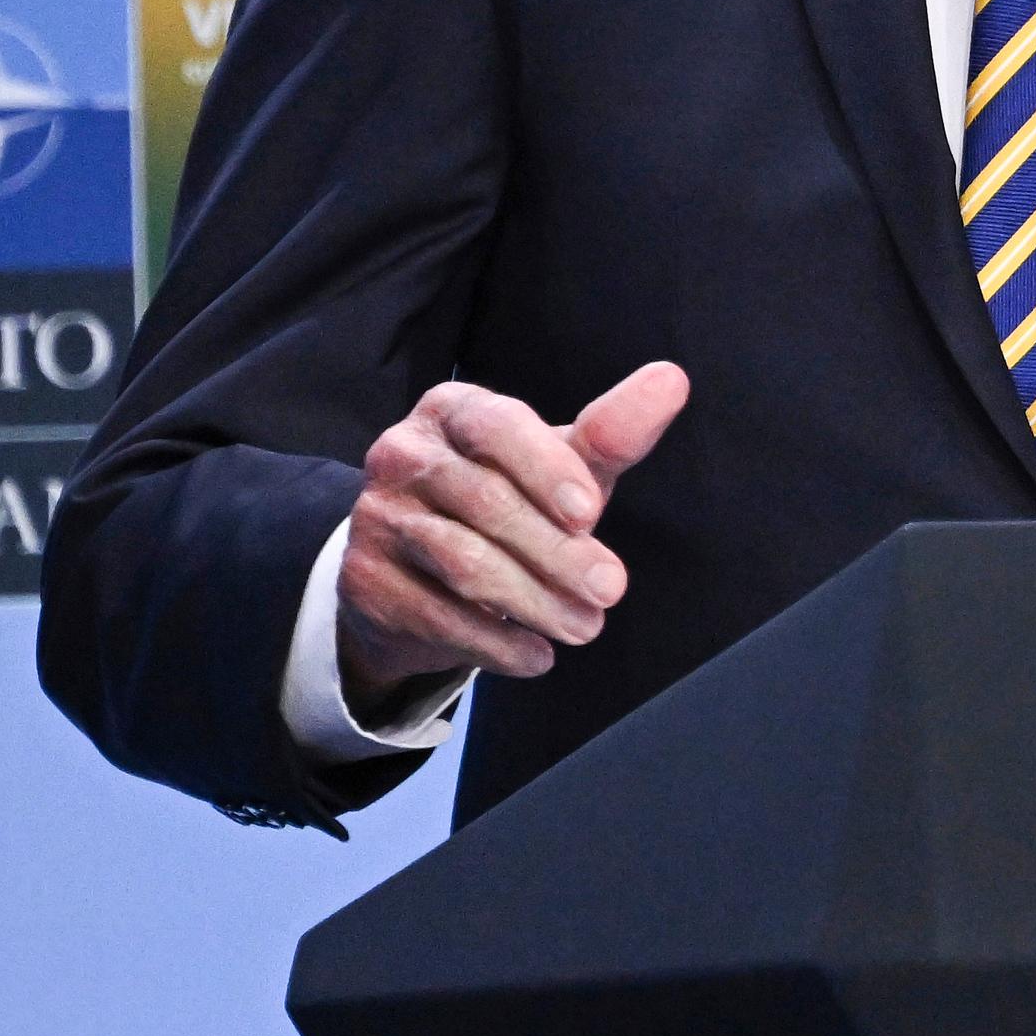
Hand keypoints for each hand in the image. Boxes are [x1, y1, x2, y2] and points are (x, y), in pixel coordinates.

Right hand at [333, 363, 689, 712]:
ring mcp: (376, 518)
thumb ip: (611, 432)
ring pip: (462, 562)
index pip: (496, 427)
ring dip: (533, 602)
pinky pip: (434, 615)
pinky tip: (536, 655)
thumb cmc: (510, 498)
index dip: (545, 468)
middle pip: (485, 503)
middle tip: (611, 589)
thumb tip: (672, 380)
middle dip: (556, 552)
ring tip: (585, 627)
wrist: (419, 569)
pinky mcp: (363, 581)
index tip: (591, 514)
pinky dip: (493, 641)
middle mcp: (402, 454)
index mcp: (453, 410)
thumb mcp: (561, 465)